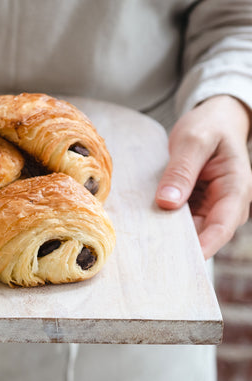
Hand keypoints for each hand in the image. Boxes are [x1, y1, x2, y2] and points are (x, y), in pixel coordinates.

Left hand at [155, 95, 251, 259]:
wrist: (215, 120)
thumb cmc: (209, 127)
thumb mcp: (193, 141)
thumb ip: (181, 170)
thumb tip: (167, 203)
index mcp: (237, 188)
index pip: (222, 226)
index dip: (204, 245)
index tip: (181, 259)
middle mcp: (228, 203)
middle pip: (206, 234)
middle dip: (182, 246)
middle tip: (152, 258)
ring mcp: (213, 206)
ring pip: (192, 230)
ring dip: (171, 236)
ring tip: (145, 247)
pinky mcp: (198, 205)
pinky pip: (182, 220)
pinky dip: (166, 224)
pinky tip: (146, 228)